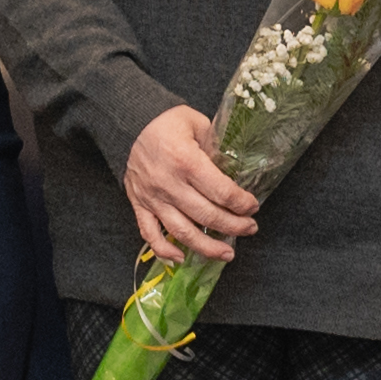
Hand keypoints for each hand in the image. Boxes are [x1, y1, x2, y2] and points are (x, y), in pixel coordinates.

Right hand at [123, 103, 262, 260]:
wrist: (128, 123)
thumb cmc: (165, 122)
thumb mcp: (197, 123)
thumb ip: (217, 146)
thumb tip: (236, 169)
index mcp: (187, 161)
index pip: (222, 192)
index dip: (242, 204)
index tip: (253, 206)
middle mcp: (169, 184)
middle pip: (207, 216)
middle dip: (234, 226)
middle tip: (250, 228)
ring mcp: (153, 198)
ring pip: (182, 232)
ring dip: (207, 247)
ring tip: (226, 254)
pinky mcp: (140, 205)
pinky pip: (150, 234)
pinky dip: (165, 251)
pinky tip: (182, 258)